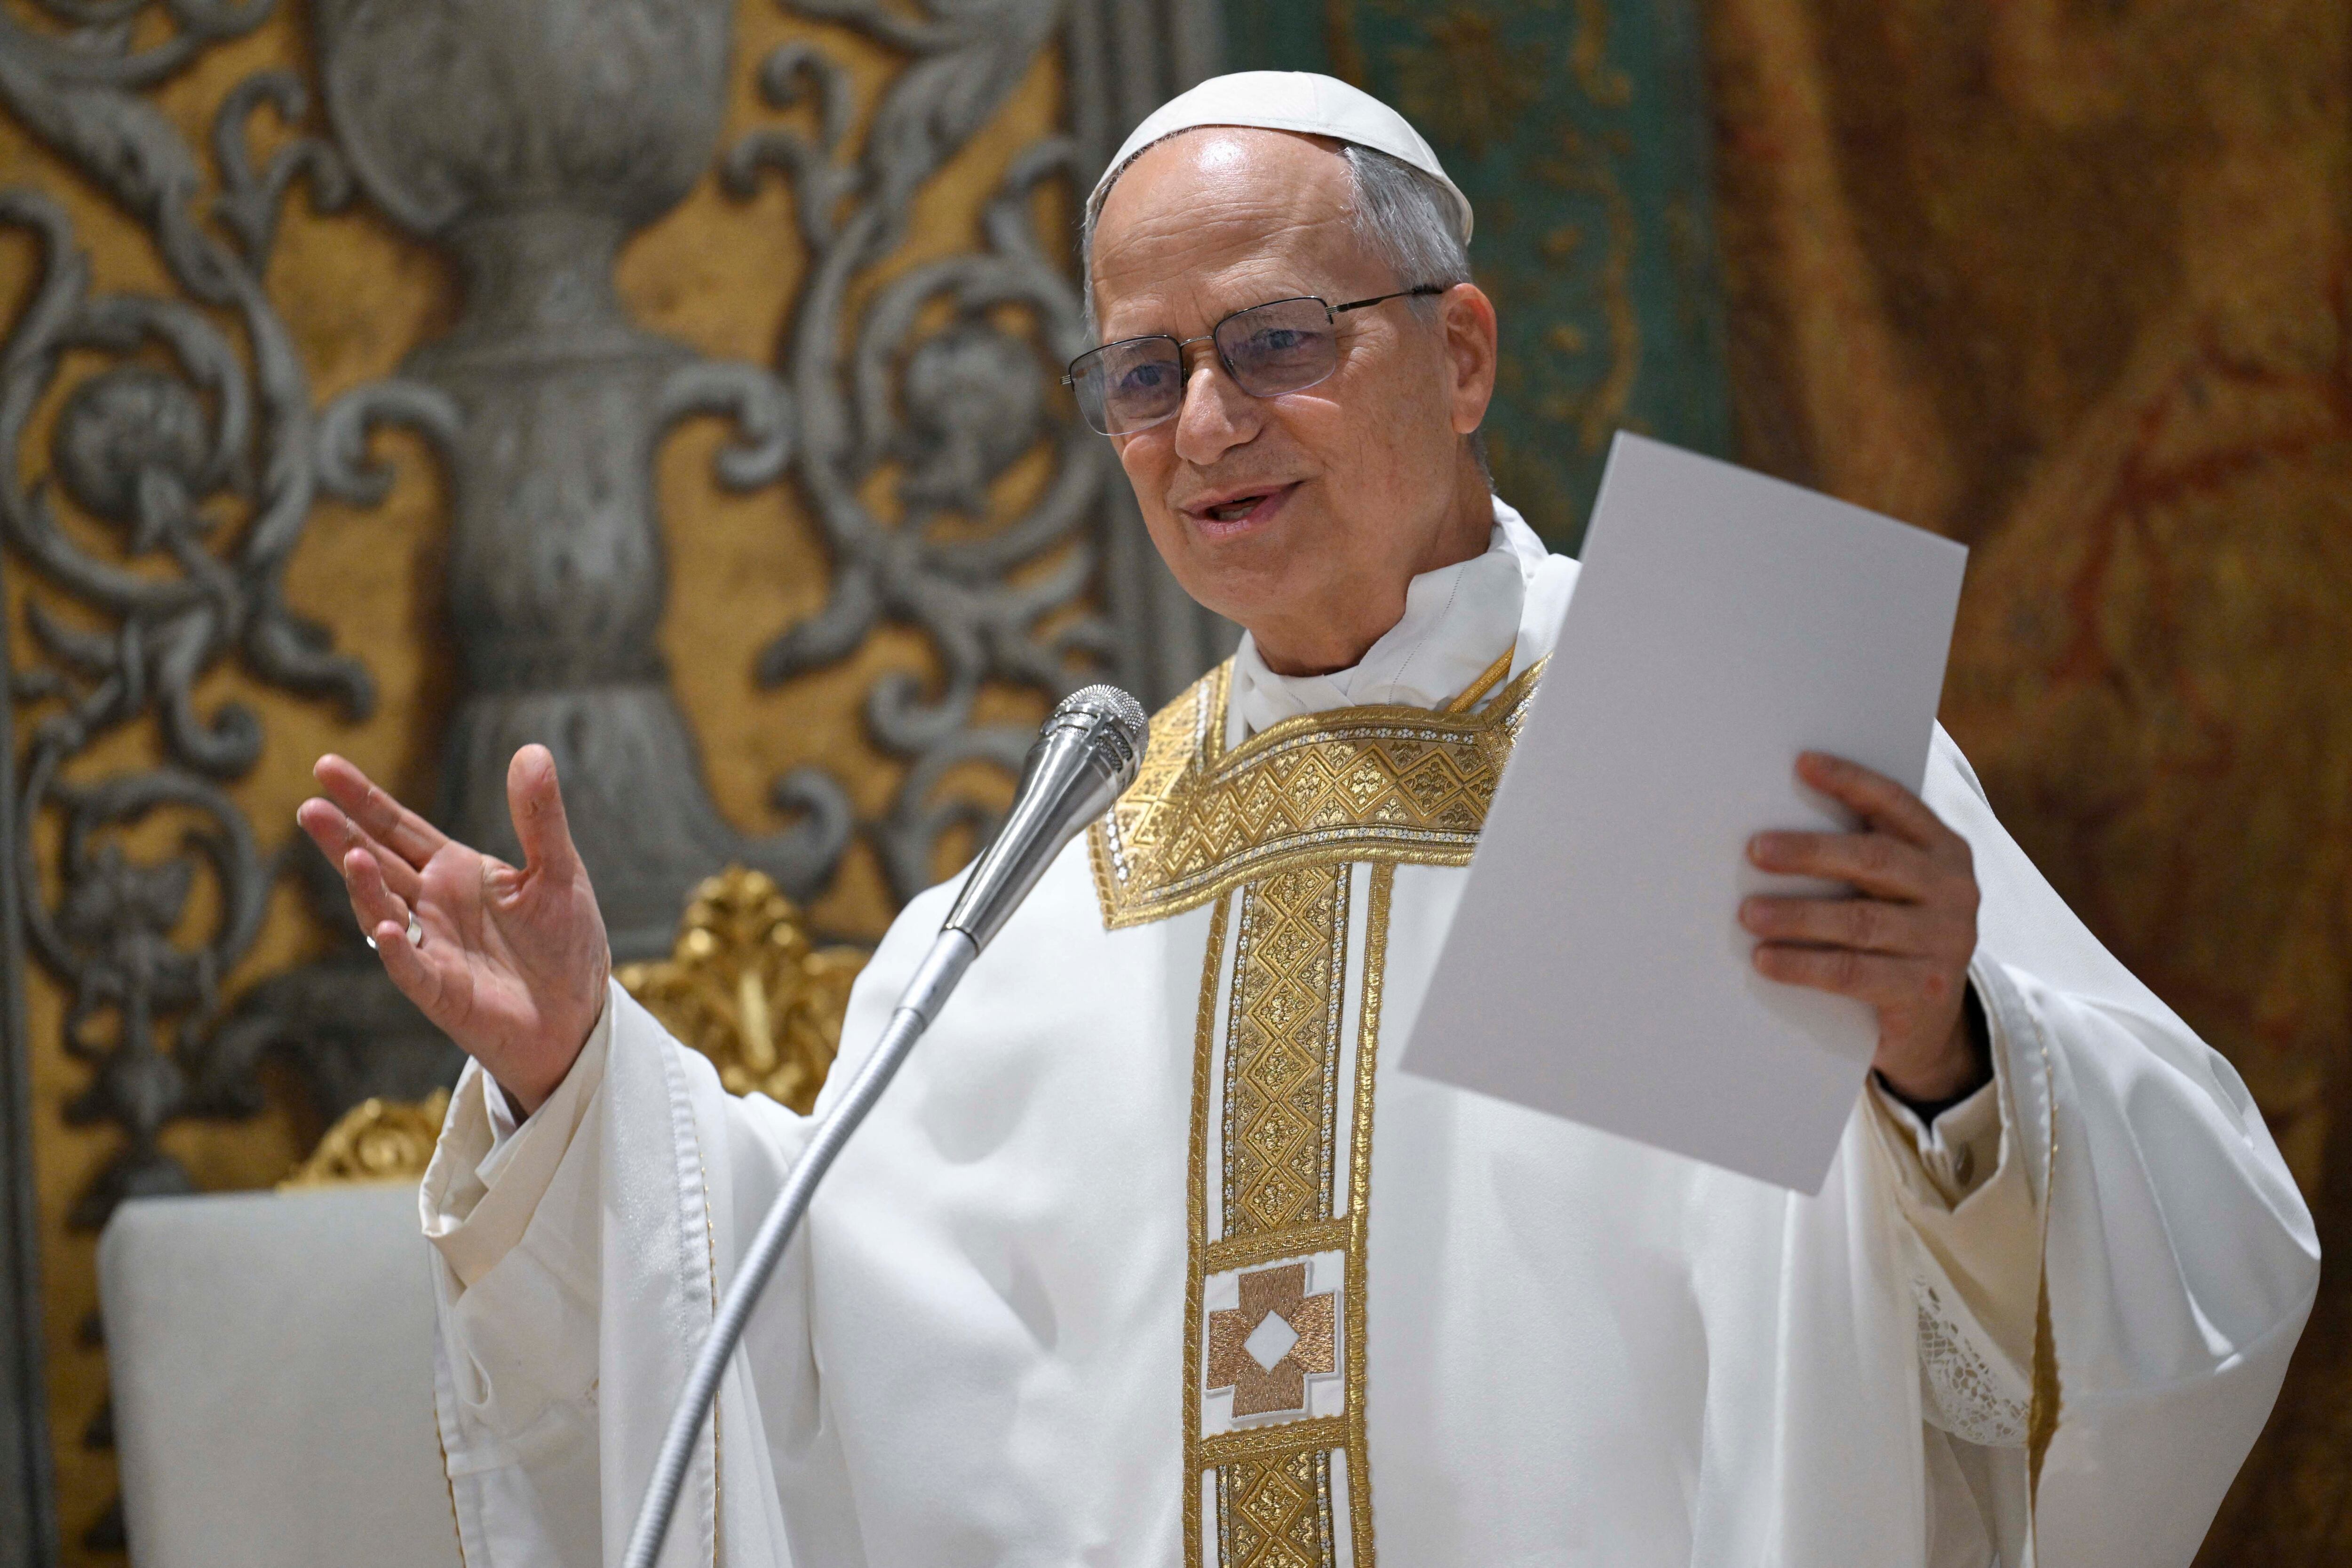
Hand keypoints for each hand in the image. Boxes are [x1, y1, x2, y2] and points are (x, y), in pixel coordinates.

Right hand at [297, 745, 609, 1114]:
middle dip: (344, 837)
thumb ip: (540, 816)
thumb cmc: (564, 941)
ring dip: (366, 887)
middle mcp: (432, 906)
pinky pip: (413, 969)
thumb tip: (532, 751)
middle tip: (311, 807)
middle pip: (379, 863)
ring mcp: (432, 948)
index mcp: (454, 871)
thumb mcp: (559, 870)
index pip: (399, 828)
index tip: (325, 766)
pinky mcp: (442, 993)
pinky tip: (388, 927)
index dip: (364, 799)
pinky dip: (399, 949)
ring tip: (352, 855)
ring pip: (385, 912)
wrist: (578, 1012)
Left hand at [1738, 751, 1985, 1103]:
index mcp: (1944, 851)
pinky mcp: (1924, 990)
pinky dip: (1804, 965)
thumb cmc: (1893, 937)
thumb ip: (1861, 855)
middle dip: (1811, 852)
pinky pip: (1854, 972)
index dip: (1851, 782)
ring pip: (1860, 921)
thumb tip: (1775, 824)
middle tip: (1755, 850)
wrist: (1931, 1023)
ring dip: (1797, 916)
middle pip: (1875, 860)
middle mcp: (1954, 891)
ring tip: (1747, 913)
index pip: (1896, 804)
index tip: (1802, 764)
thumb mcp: (1891, 891)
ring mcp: (1944, 942)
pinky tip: (1765, 960)